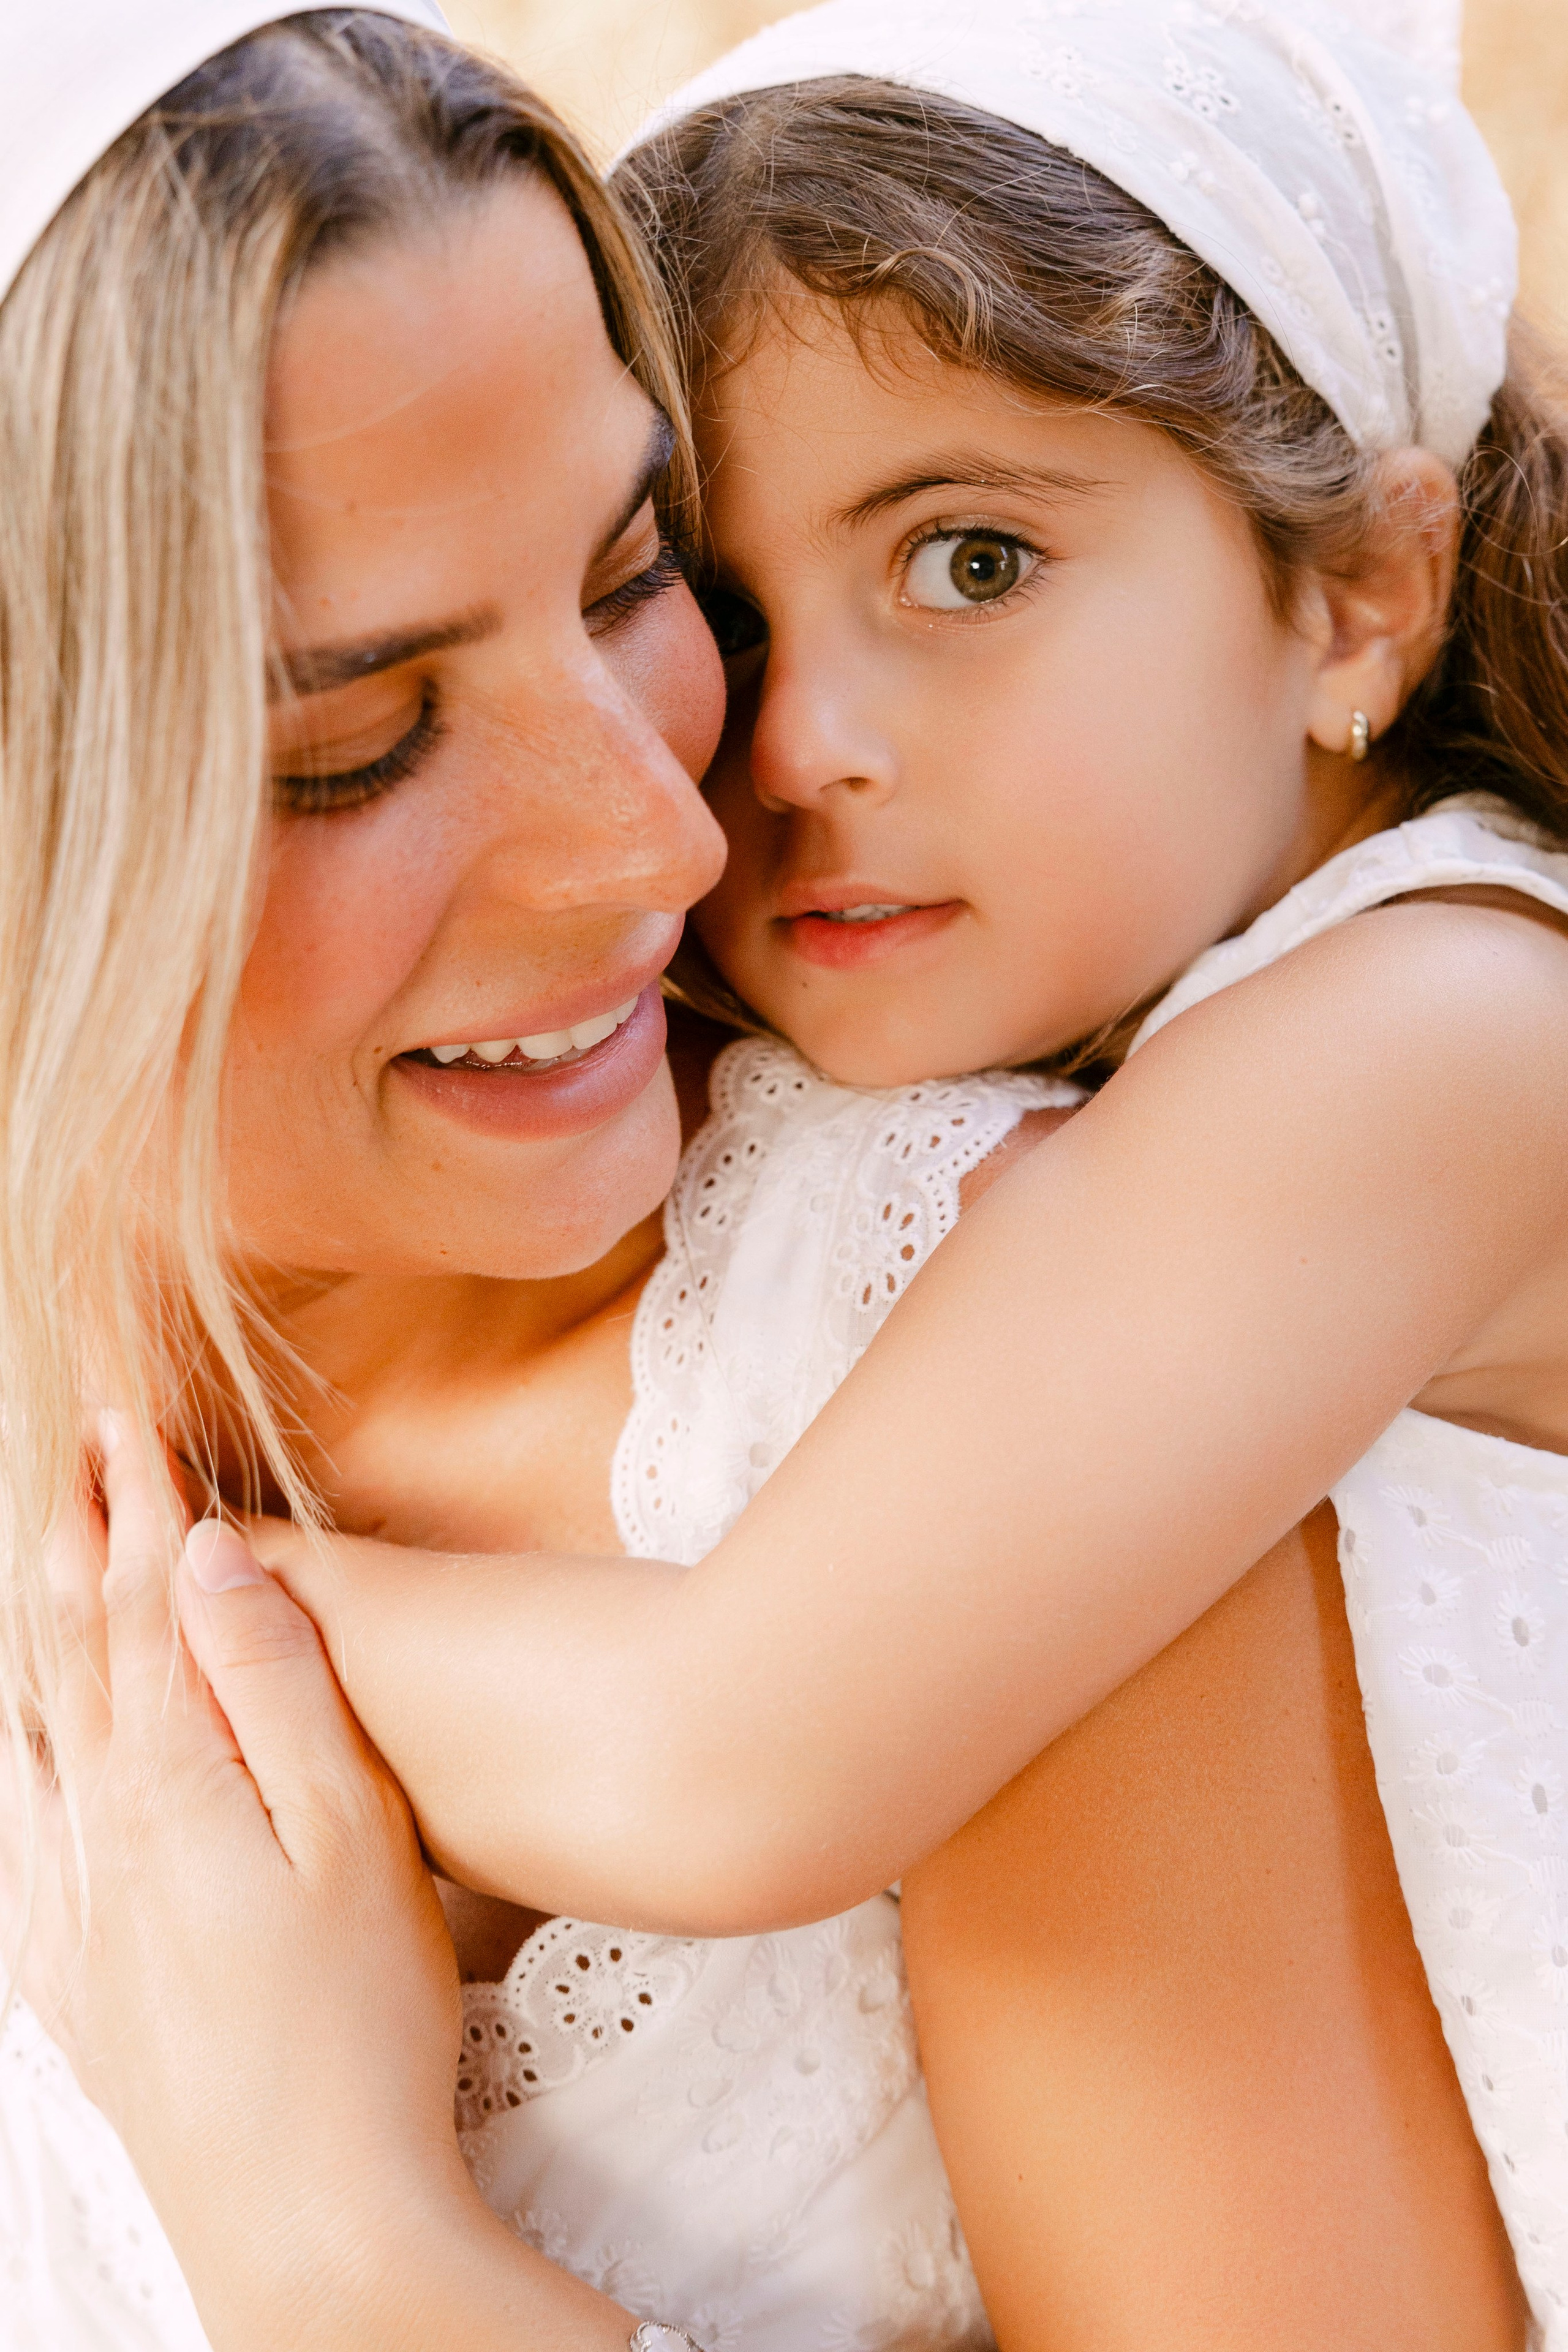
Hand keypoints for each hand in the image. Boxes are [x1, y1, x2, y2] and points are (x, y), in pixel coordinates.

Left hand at [3, 1420, 633, 2350]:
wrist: (309, 2224)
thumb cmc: (356, 2027)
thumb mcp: (351, 1833)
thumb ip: (277, 1687)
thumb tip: (210, 1560)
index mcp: (168, 1790)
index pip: (141, 1613)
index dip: (136, 1512)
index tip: (127, 1427)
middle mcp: (96, 1842)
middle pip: (71, 1660)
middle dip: (75, 1547)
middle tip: (76, 1458)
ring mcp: (75, 1919)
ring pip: (31, 1739)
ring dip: (32, 1639)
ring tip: (31, 1569)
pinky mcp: (79, 1984)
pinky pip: (18, 1840)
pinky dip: (10, 1762)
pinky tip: (12, 1758)